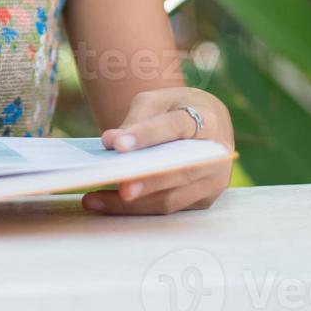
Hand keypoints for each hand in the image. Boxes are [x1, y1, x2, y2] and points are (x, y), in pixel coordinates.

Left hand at [82, 87, 234, 215]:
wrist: (207, 123)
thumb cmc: (177, 109)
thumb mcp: (158, 101)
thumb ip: (135, 119)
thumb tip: (110, 142)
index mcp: (209, 121)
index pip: (175, 127)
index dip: (146, 136)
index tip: (118, 145)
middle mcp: (217, 156)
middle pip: (180, 171)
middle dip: (147, 181)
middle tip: (118, 186)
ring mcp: (212, 183)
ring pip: (171, 199)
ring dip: (132, 204)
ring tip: (94, 199)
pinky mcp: (202, 202)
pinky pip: (166, 209)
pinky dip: (135, 209)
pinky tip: (105, 204)